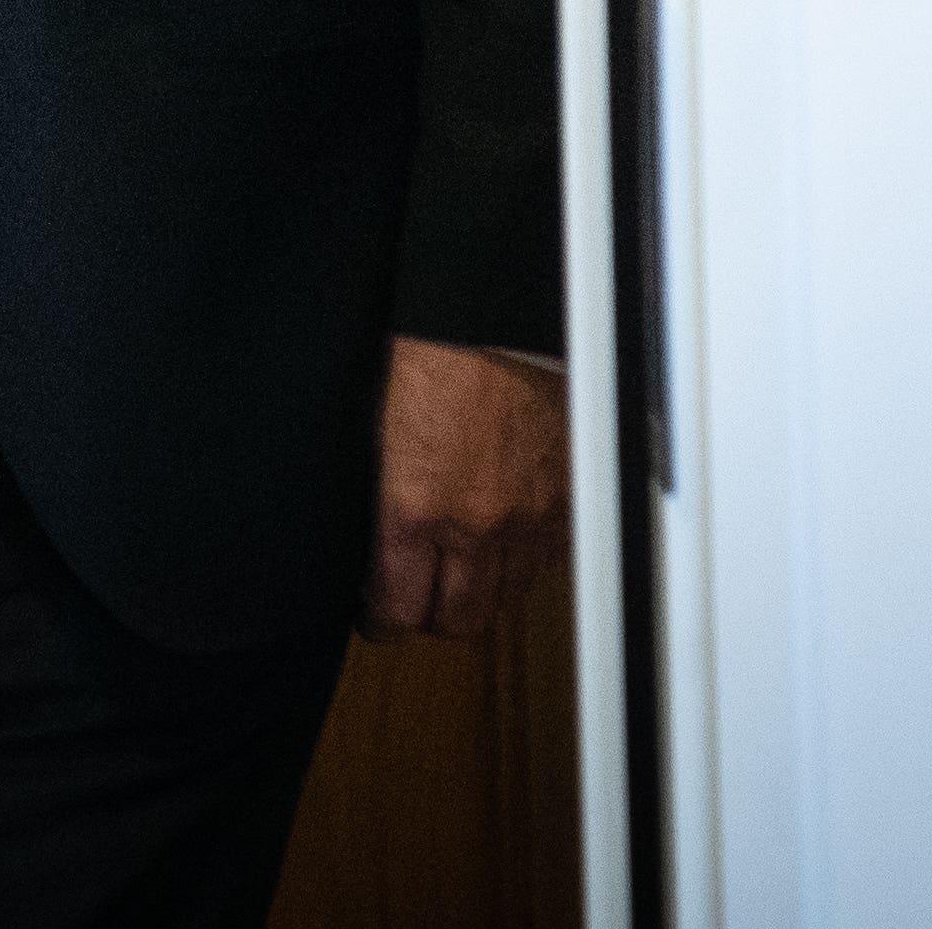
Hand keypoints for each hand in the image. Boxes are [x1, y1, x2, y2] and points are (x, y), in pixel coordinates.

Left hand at [362, 337, 565, 638]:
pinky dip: (521, 560)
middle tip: (416, 602)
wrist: (497, 311)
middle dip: (431, 618)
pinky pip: (543, 560)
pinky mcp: (561, 500)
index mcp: (413, 507)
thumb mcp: (375, 427)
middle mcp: (473, 524)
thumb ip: (379, 494)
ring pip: (504, 598)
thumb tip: (370, 533)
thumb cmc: (431, 349)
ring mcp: (524, 516)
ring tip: (458, 574)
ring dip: (480, 592)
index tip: (376, 614)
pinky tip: (501, 541)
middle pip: (457, 620)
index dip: (382, 620)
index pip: (397, 606)